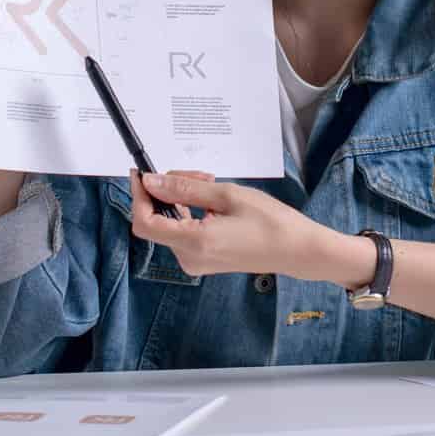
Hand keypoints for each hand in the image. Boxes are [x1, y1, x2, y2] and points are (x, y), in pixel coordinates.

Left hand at [128, 171, 338, 280]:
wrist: (296, 249)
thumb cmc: (270, 222)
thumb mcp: (225, 195)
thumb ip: (184, 189)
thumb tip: (152, 182)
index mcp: (194, 243)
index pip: (145, 222)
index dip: (139, 196)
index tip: (141, 174)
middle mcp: (189, 258)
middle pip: (158, 220)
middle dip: (167, 192)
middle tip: (195, 174)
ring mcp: (196, 261)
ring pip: (171, 223)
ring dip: (181, 199)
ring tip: (209, 183)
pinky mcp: (203, 259)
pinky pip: (183, 231)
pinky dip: (190, 212)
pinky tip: (210, 199)